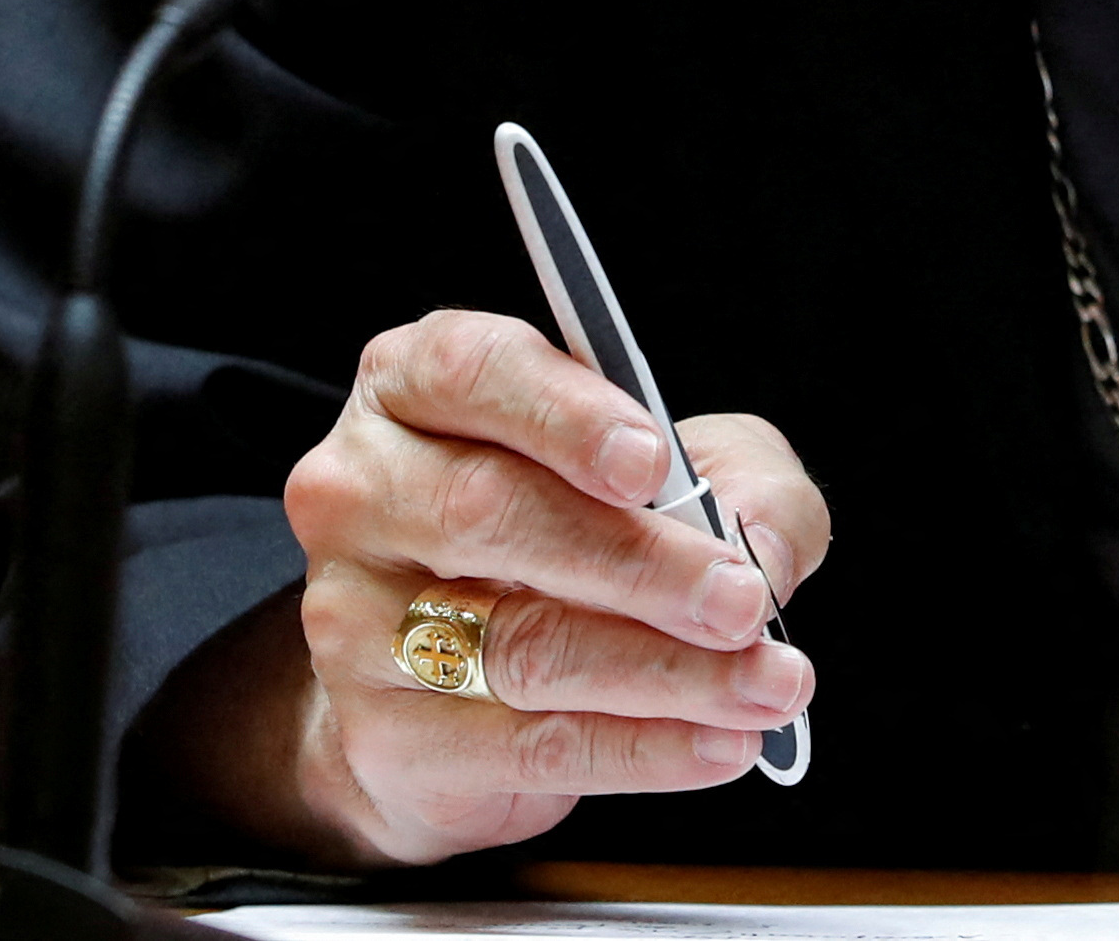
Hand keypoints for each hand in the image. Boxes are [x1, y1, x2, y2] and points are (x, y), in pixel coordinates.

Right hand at [153, 309, 826, 866]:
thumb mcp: (662, 470)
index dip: (565, 415)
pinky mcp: (380, 733)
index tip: (654, 463)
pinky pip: (528, 743)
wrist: (440, 691)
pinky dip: (642, 746)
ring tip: (767, 684)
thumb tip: (762, 549)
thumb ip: (736, 476)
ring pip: (521, 644)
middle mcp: (361, 489)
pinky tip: (716, 743)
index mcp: (412, 386)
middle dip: (639, 562)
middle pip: (490, 513)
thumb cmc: (558, 536)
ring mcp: (352, 616)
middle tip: (743, 601)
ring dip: (667, 671)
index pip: (471, 372)